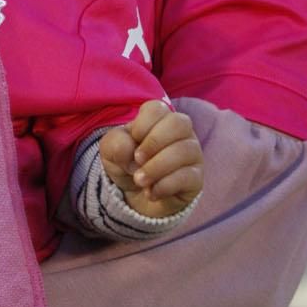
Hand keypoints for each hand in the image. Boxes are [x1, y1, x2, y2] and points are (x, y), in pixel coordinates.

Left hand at [99, 99, 203, 218]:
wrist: (136, 198)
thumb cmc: (126, 165)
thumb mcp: (110, 152)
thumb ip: (115, 144)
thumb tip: (130, 150)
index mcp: (159, 119)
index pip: (158, 108)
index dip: (142, 124)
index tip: (133, 140)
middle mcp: (181, 133)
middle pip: (179, 123)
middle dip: (154, 142)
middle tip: (137, 159)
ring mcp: (192, 155)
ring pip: (184, 151)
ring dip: (156, 167)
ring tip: (139, 180)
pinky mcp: (196, 178)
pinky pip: (188, 176)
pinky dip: (164, 185)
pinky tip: (151, 192)